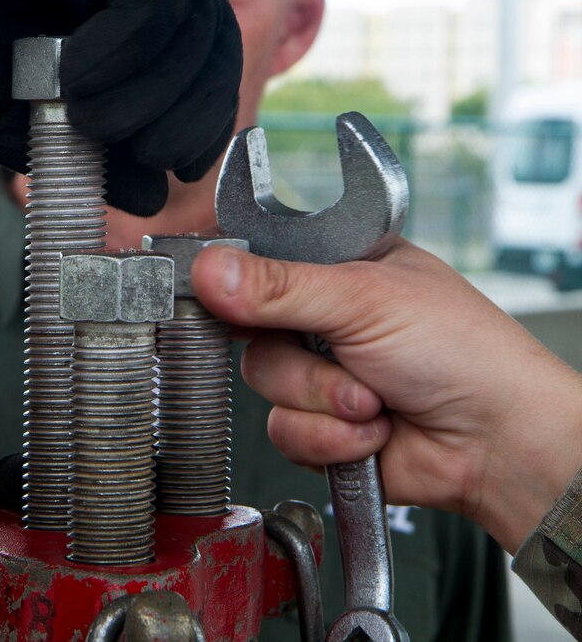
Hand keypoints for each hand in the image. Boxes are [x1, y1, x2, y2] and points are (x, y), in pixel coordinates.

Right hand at [0, 0, 241, 215]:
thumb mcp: (24, 129)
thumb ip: (91, 159)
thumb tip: (154, 194)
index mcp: (124, 31)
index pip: (206, 71)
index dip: (204, 121)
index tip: (176, 166)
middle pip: (215, 47)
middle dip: (191, 115)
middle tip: (146, 155)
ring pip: (194, 21)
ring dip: (151, 90)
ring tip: (88, 118)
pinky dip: (126, 47)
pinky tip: (77, 76)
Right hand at [192, 240, 581, 552]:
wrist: (496, 443)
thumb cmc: (463, 353)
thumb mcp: (363, 300)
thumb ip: (279, 286)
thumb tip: (209, 270)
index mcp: (335, 267)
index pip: (256, 262)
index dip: (232, 282)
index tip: (223, 298)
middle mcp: (321, 318)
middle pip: (250, 332)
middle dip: (302, 359)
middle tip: (347, 354)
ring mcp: (318, 373)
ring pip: (264, 386)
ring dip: (322, 401)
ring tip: (373, 399)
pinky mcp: (318, 426)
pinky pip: (282, 432)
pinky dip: (328, 437)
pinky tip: (370, 431)